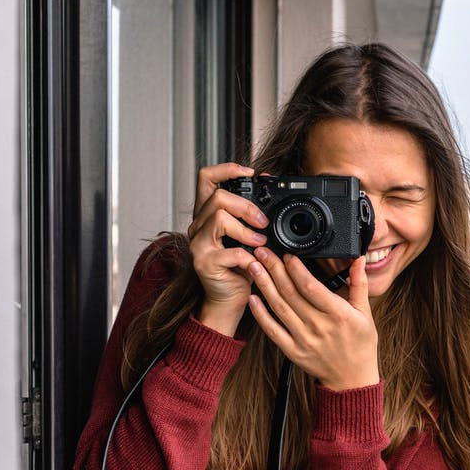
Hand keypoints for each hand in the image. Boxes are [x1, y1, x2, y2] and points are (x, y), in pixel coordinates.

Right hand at [185, 163, 269, 335]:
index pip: (206, 178)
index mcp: (207, 215)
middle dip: (246, 206)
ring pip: (219, 218)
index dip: (227, 169)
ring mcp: (198, 244)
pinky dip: (248, 257)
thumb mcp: (249, 237)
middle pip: (217, 197)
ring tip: (260, 244)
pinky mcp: (204, 263)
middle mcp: (198, 226)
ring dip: (246, 230)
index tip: (250, 172)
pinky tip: (255, 263)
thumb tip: (271, 188)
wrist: (228, 300)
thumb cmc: (240, 268)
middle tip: (263, 223)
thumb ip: (254, 217)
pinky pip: (228, 251)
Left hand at [246, 249, 379, 390]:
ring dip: (264, 286)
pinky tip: (253, 298)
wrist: (352, 379)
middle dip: (275, 269)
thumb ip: (359, 284)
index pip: (312, 287)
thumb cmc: (360, 345)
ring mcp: (304, 340)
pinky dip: (261, 314)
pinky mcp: (293, 351)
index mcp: (338, 314)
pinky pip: (273, 331)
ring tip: (254, 267)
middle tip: (263, 252)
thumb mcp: (365, 313)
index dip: (296, 269)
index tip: (287, 254)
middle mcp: (319, 326)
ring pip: (280, 308)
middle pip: (291, 293)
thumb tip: (358, 260)